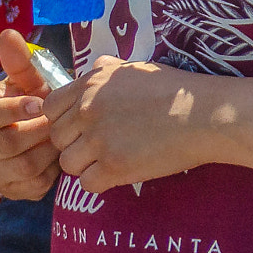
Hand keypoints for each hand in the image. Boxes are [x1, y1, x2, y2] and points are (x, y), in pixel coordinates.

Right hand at [0, 30, 59, 199]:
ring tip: (61, 135)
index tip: (39, 102)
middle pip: (8, 144)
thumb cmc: (26, 101)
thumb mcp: (23, 81)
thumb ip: (18, 61)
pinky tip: (58, 155)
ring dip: (48, 150)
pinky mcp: (11, 190)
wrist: (29, 133)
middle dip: (38, 131)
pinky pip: (34, 185)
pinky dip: (51, 170)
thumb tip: (9, 33)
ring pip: (24, 166)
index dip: (14, 110)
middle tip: (59, 121)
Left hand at [44, 55, 219, 194]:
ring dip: (84, 165)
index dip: (63, 120)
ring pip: (67, 163)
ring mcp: (99, 139)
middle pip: (56, 138)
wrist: (202, 114)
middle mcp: (87, 110)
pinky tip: (118, 173)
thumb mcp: (133, 68)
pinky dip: (100, 182)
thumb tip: (93, 68)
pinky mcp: (114, 166)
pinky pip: (87, 184)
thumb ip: (106, 69)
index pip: (50, 108)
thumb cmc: (173, 88)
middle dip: (73, 144)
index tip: (80, 126)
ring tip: (107, 161)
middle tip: (97, 147)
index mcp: (89, 84)